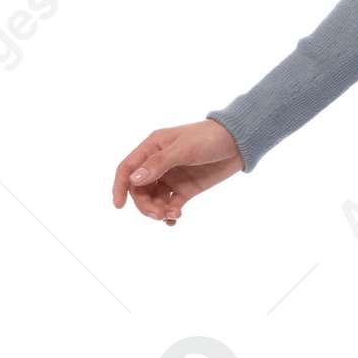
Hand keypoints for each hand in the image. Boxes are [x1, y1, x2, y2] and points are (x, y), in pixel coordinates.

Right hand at [112, 121, 242, 225]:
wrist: (238, 142)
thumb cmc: (208, 138)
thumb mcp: (183, 149)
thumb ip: (159, 164)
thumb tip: (135, 180)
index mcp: (152, 148)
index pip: (128, 168)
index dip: (119, 186)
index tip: (119, 205)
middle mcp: (158, 164)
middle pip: (140, 189)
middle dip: (144, 205)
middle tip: (157, 215)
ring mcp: (172, 177)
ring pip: (154, 199)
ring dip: (158, 211)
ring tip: (171, 216)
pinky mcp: (186, 188)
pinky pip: (171, 204)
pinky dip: (170, 214)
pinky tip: (175, 219)